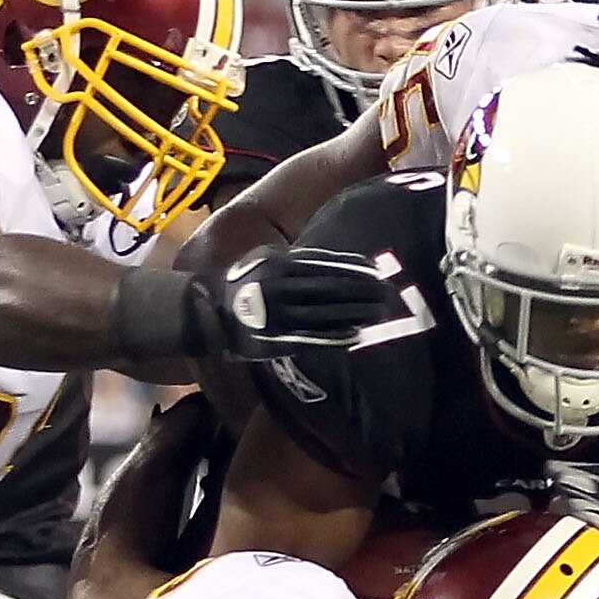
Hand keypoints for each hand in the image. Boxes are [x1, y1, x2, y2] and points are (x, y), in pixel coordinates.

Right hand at [201, 244, 397, 356]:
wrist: (211, 315)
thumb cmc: (246, 284)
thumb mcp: (265, 260)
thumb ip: (295, 259)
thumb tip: (335, 259)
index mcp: (279, 265)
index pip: (325, 265)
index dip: (353, 268)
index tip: (376, 271)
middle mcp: (280, 289)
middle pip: (331, 290)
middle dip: (361, 291)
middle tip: (387, 293)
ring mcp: (278, 316)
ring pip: (325, 314)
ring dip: (354, 314)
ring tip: (379, 314)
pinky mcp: (276, 340)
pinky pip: (311, 339)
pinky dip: (335, 337)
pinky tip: (355, 335)